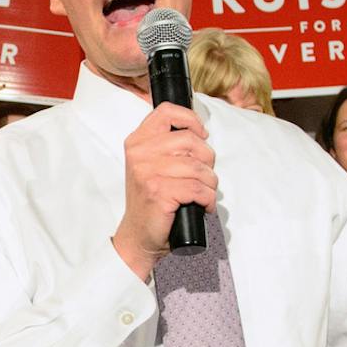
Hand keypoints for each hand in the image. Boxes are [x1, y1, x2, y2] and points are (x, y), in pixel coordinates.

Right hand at [111, 102, 216, 280]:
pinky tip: (203, 206)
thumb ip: (167, 145)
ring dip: (210, 183)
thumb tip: (200, 132)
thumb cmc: (151, 200)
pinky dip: (208, 199)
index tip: (201, 135)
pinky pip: (199, 189)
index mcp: (137, 142)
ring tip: (203, 194)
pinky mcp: (159, 192)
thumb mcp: (151, 165)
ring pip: (198, 167)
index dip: (191, 120)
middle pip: (190, 140)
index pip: (167, 111)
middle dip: (207, 159)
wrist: (138, 235)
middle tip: (203, 176)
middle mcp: (139, 153)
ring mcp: (148, 172)